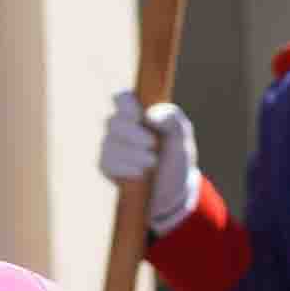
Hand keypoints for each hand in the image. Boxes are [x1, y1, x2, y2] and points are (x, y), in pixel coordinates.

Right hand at [100, 90, 201, 230]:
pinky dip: (126, 168)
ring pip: (109, 143)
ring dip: (133, 154)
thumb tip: (150, 114)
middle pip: (113, 122)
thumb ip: (173, 120)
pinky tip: (141, 174)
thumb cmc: (177, 159)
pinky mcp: (106, 166)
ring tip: (153, 162)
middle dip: (134, 134)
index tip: (140, 116)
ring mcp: (111, 146)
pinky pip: (107, 163)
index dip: (126, 104)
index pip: (122, 98)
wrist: (174, 191)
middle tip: (153, 144)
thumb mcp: (183, 139)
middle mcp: (120, 127)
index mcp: (138, 113)